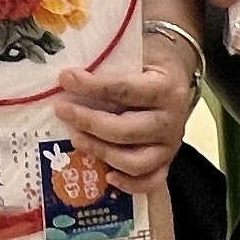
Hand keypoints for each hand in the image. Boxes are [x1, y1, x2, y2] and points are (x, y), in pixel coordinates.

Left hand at [49, 23, 194, 192]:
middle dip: (88, 122)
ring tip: (76, 140)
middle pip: (126, 130)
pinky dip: (129, 184)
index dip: (92, 87)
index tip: (66, 79)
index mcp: (165, 88)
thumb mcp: (136, 55)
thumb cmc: (149, 64)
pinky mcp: (168, 162)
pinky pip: (150, 181)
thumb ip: (109, 66)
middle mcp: (172, 120)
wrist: (177, 75)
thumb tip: (68, 76)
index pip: (124, 91)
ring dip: (101, 152)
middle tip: (62, 111)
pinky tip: (106, 175)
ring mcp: (171, 145)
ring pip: (135, 161)